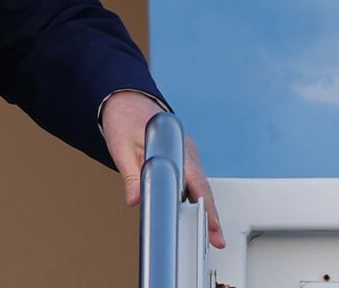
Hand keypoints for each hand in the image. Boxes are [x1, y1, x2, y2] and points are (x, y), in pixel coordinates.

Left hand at [100, 91, 225, 248]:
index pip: (196, 181)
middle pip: (203, 187)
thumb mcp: (121, 148)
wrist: (124, 100)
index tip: (212, 224)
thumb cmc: (124, 120)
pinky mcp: (182, 156)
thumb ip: (130, 175)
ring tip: (207, 232)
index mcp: (176, 146)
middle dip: (211, 214)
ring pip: (199, 184)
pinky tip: (190, 213)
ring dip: (203, 207)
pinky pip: (191, 179)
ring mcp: (186, 153)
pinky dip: (193, 196)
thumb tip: (136, 199)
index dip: (205, 205)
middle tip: (217, 238)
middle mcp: (186, 150)